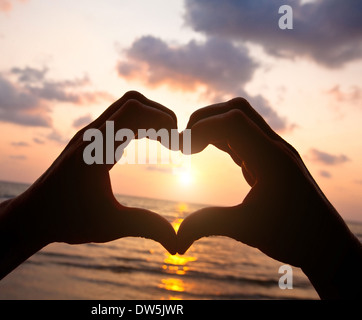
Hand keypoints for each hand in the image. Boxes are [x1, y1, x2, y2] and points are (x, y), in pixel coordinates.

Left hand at [14, 91, 177, 253]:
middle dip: (161, 115)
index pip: (134, 111)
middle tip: (176, 142)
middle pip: (132, 101)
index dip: (163, 121)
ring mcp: (88, 135)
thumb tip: (177, 245)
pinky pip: (117, 119)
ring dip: (149, 117)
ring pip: (124, 107)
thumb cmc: (66, 220)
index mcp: (95, 150)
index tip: (178, 146)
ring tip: (166, 141)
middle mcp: (91, 135)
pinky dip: (138, 124)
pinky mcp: (88, 140)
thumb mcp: (109, 226)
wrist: (33, 215)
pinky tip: (146, 145)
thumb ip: (145, 228)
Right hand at [177, 97, 361, 298]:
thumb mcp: (248, 230)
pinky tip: (209, 152)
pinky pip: (244, 136)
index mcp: (272, 159)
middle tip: (183, 144)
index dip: (201, 128)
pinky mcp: (272, 159)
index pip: (233, 121)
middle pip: (236, 110)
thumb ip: (208, 225)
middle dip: (204, 119)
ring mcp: (275, 151)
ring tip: (192, 147)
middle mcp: (275, 148)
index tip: (181, 150)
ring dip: (213, 126)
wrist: (327, 244)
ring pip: (241, 120)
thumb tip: (175, 240)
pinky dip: (222, 138)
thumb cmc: (295, 237)